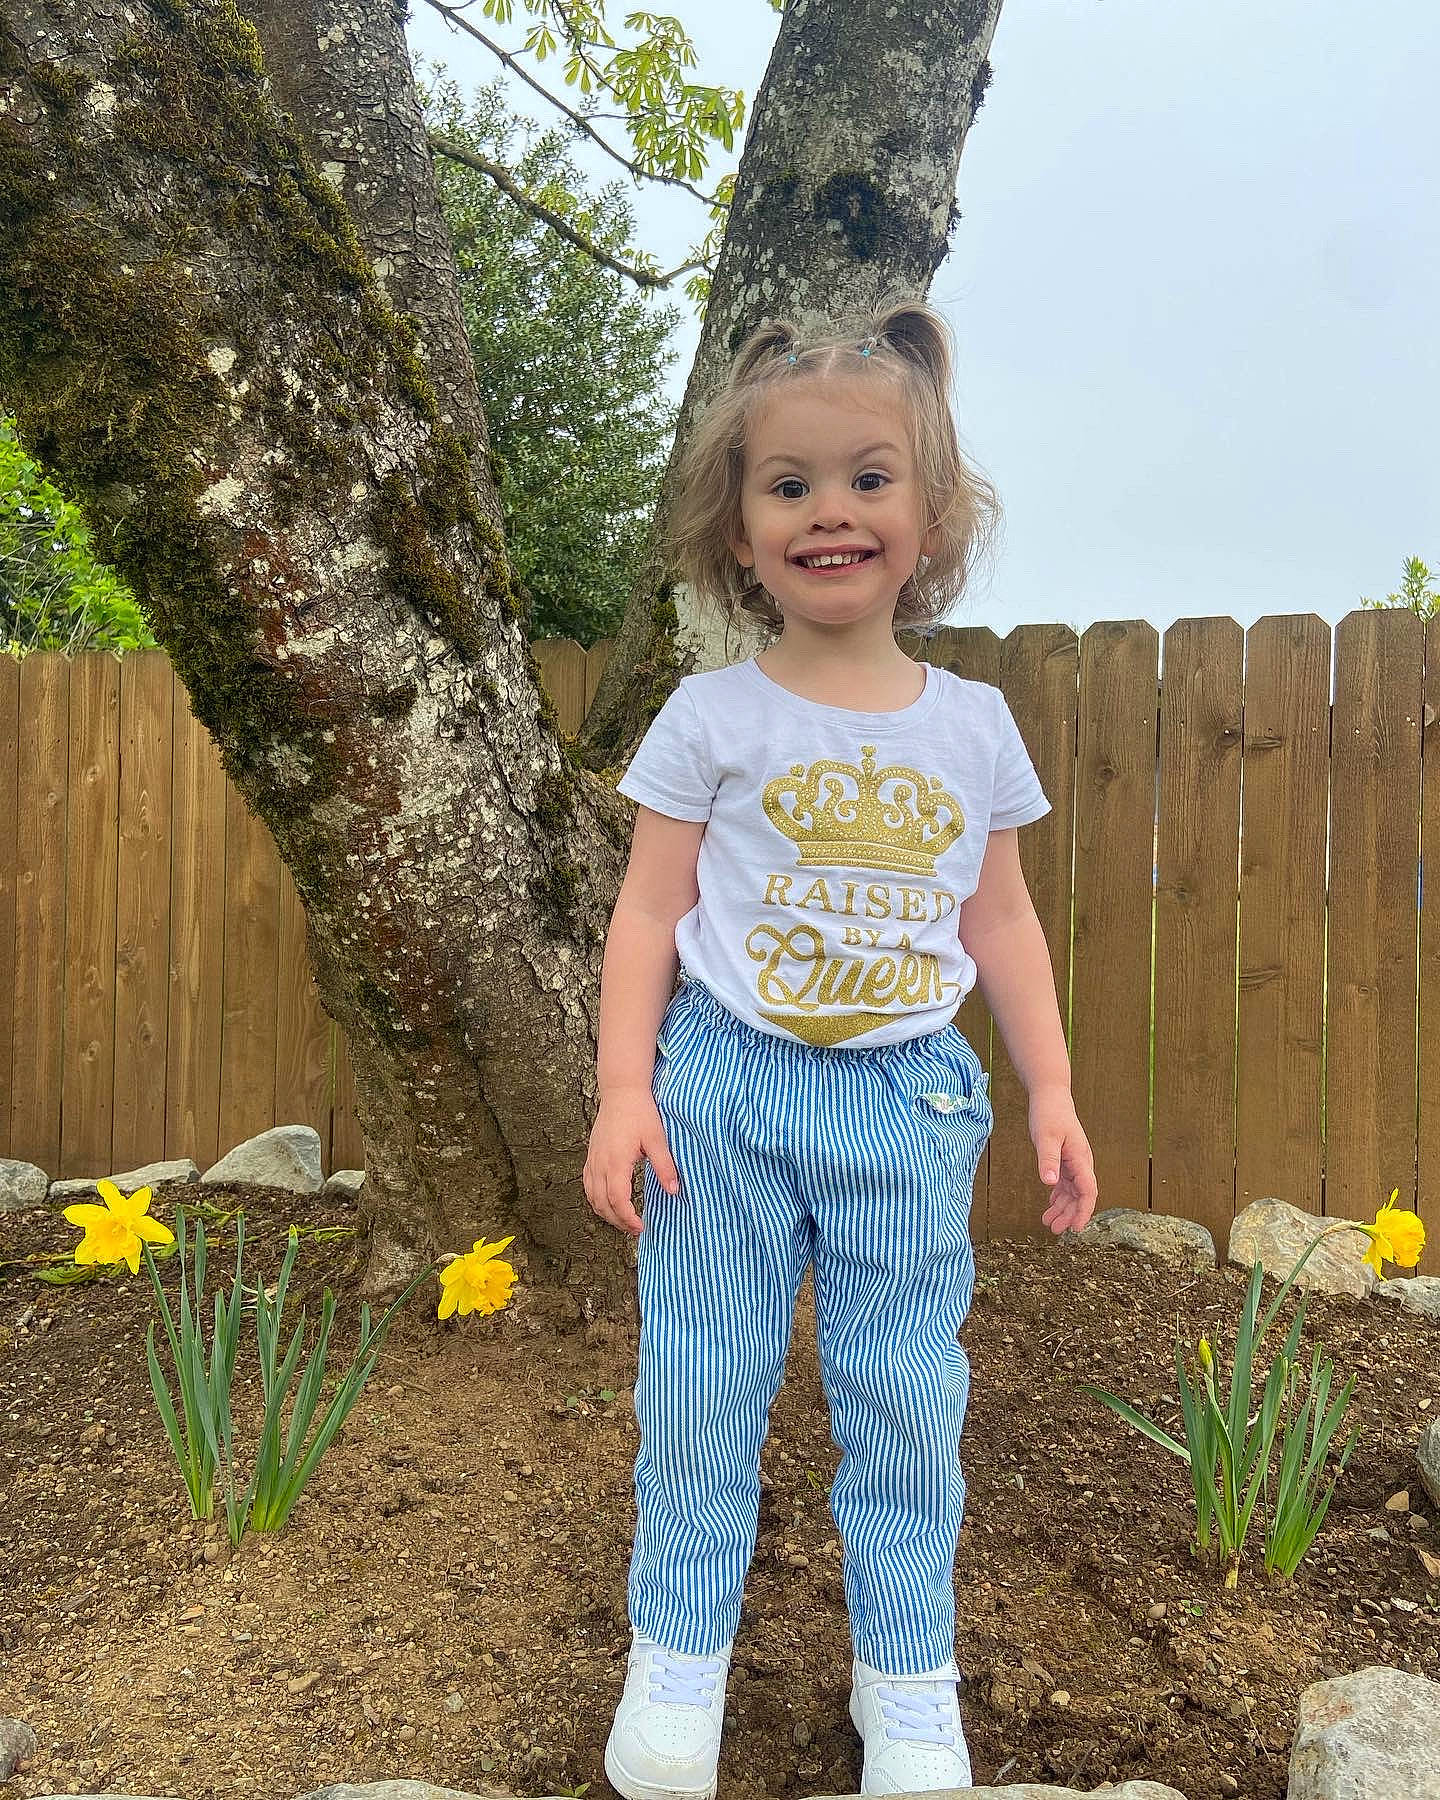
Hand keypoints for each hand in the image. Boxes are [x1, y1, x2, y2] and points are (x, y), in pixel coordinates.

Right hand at [583, 1086, 679, 1238]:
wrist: (621, 1092)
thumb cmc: (640, 1113)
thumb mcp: (657, 1139)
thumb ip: (665, 1166)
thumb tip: (674, 1190)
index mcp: (616, 1161)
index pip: (617, 1200)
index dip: (627, 1218)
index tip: (641, 1227)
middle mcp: (600, 1163)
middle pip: (602, 1204)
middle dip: (618, 1221)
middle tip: (636, 1229)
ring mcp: (593, 1160)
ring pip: (592, 1197)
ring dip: (606, 1213)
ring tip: (624, 1220)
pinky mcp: (591, 1156)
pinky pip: (588, 1185)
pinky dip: (596, 1199)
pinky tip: (608, 1203)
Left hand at [1028, 1085, 1097, 1235]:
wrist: (1051, 1096)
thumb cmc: (1050, 1113)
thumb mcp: (1046, 1136)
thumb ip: (1047, 1159)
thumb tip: (1049, 1182)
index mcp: (1080, 1159)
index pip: (1088, 1191)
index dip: (1084, 1211)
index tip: (1076, 1227)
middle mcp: (1080, 1163)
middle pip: (1081, 1196)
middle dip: (1070, 1214)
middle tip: (1055, 1230)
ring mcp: (1073, 1162)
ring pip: (1072, 1192)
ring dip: (1063, 1208)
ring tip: (1048, 1222)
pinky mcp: (1065, 1159)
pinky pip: (1065, 1183)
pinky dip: (1059, 1196)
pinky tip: (1051, 1205)